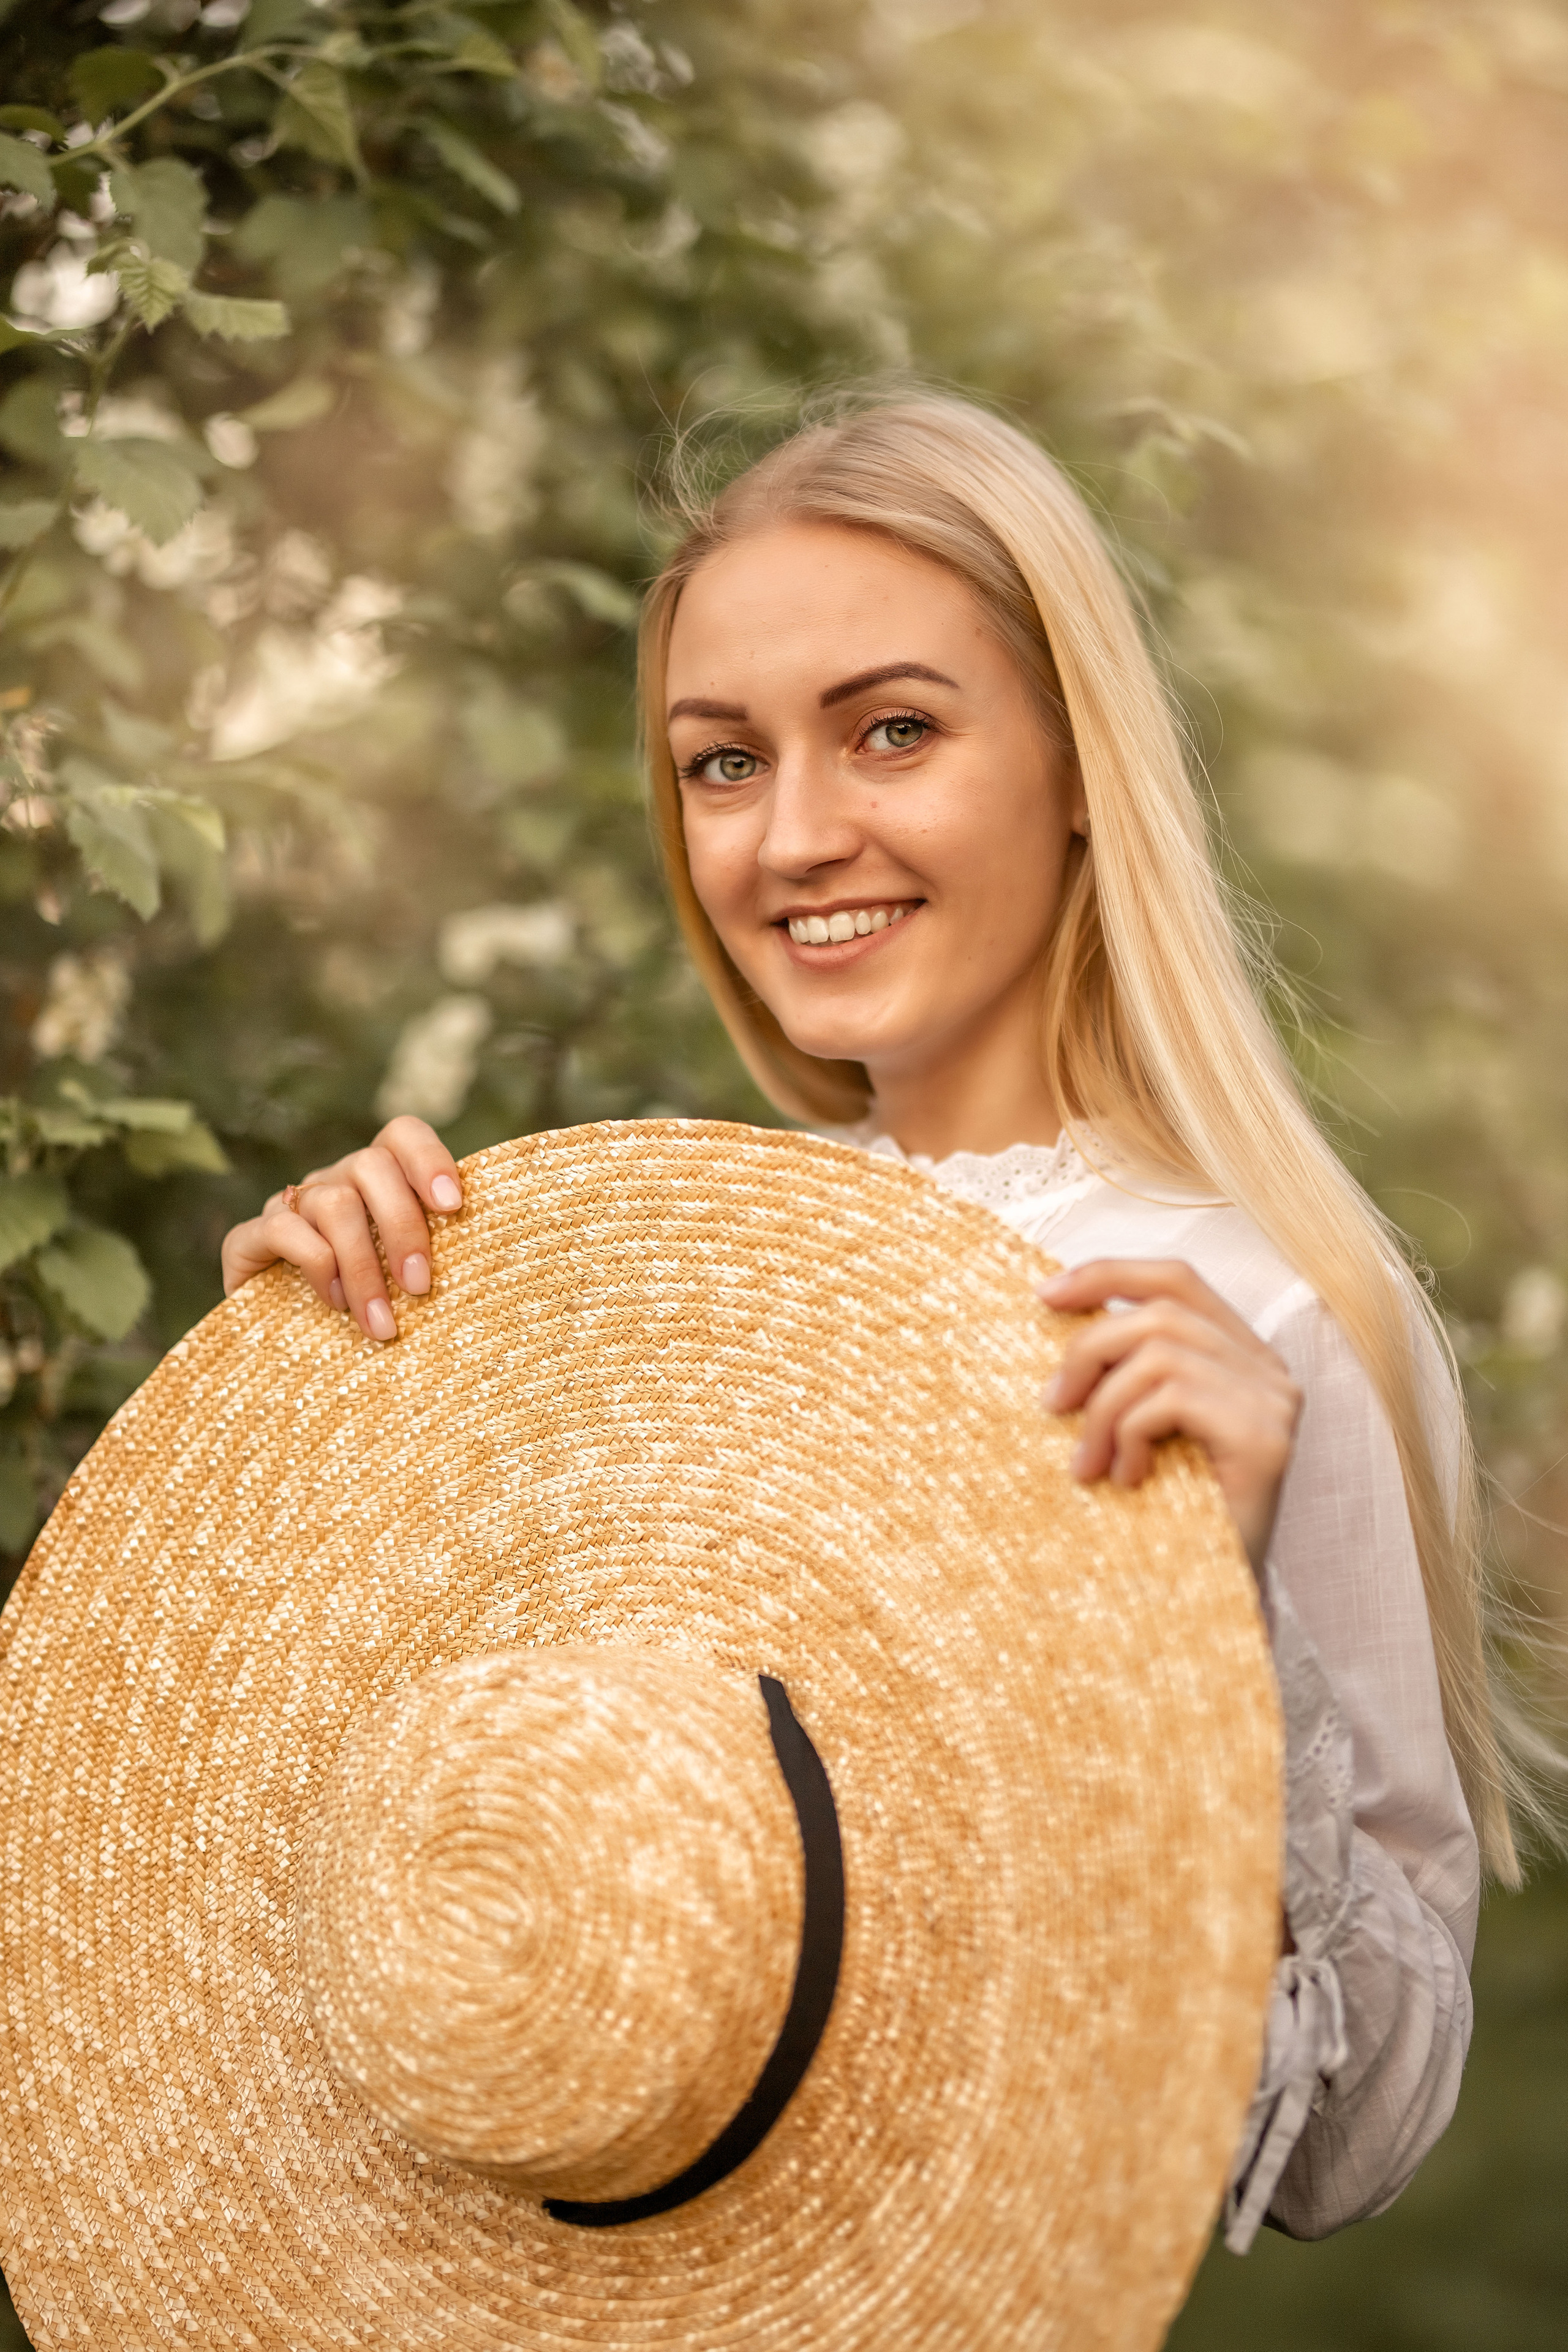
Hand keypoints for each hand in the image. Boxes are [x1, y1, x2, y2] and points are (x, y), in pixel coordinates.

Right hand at [219, 1116, 462, 1343]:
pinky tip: (334, 1304)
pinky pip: (284, 1229)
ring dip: (363, 1268)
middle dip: (402, 1227)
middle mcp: (333, 1182)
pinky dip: (317, 1266)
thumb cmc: (371, 1314)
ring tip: (382, 1323)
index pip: (401, 1135)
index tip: (453, 1206)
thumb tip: (493, 1252)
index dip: (429, 1158)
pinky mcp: (248, 1239)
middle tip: (420, 1287)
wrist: (287, 1357)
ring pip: (333, 1203)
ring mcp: (288, 1206)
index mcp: (377, 1182)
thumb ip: (435, 1255)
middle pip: (371, 1165)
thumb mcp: (409, 1281)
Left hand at [1039, 1259, 1301, 1574]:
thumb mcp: (1137, 1424)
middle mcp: (1269, 1369)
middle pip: (1160, 1312)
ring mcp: (1275, 1402)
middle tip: (1050, 1406)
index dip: (1108, 1273)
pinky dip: (1128, 1434)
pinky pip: (1171, 1399)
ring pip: (1159, 1355)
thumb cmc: (1165, 1515)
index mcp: (1241, 1354)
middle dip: (1089, 1350)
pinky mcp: (1266, 1439)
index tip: (1043, 1295)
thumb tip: (1052, 1303)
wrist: (1208, 1602)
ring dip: (1102, 1409)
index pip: (1176, 1279)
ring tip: (1085, 1465)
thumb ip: (1124, 1368)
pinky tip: (1125, 1479)